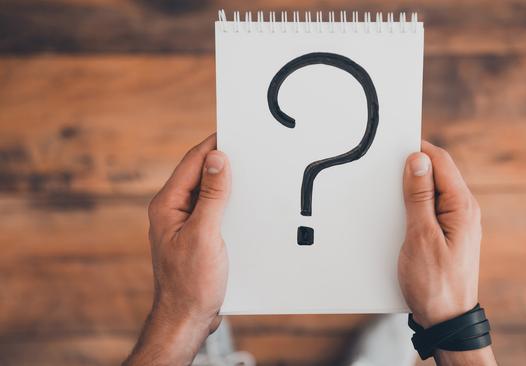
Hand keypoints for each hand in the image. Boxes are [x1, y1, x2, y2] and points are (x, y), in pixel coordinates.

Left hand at [124, 134, 230, 365]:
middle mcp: (173, 210)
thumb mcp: (205, 235)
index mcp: (167, 205)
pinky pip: (214, 210)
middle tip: (250, 150)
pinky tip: (246, 204)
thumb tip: (218, 159)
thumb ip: (213, 196)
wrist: (187, 318)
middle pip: (200, 175)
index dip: (213, 145)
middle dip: (224, 162)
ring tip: (252, 174)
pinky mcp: (197, 236)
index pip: (192, 162)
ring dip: (228, 184)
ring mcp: (185, 224)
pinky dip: (229, 203)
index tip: (235, 131)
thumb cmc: (191, 282)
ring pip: (209, 193)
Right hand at [398, 141, 495, 364]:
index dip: (418, 149)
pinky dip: (414, 206)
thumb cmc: (434, 283)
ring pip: (432, 191)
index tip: (392, 147)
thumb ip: (418, 196)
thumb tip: (418, 159)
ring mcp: (457, 222)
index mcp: (462, 206)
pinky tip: (399, 216)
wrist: (447, 320)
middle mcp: (464, 210)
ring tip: (390, 197)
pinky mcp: (448, 234)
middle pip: (437, 173)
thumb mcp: (420, 236)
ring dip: (411, 189)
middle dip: (412, 169)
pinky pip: (431, 209)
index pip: (441, 161)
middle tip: (385, 172)